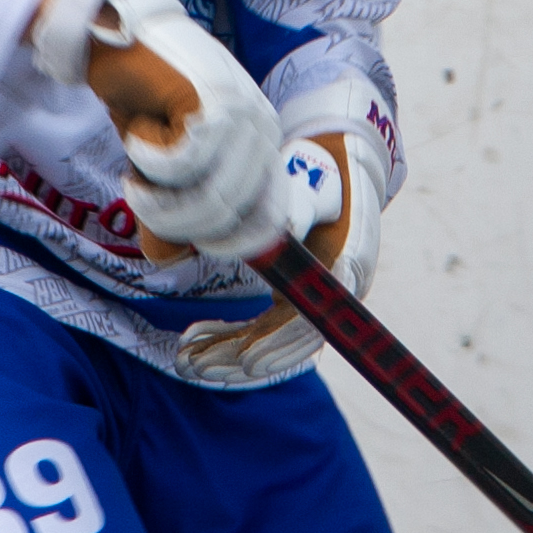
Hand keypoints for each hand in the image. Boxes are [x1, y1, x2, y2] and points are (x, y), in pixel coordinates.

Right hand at [29, 0, 287, 258]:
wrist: (113, 35)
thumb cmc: (141, 99)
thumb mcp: (156, 168)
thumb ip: (168, 212)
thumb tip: (169, 259)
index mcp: (260, 144)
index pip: (264, 219)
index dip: (221, 240)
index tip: (176, 240)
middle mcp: (261, 130)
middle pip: (226, 216)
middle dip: (173, 220)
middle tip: (137, 190)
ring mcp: (242, 115)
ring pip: (205, 199)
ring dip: (155, 195)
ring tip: (134, 164)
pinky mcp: (212, 103)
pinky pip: (180, 167)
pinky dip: (147, 159)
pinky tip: (139, 128)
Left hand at [179, 76, 390, 384]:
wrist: (335, 169)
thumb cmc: (322, 172)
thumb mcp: (315, 183)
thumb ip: (302, 206)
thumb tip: (288, 228)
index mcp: (345, 268)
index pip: (314, 322)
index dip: (280, 344)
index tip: (247, 361)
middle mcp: (332, 293)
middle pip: (288, 343)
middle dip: (242, 356)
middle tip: (196, 362)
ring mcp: (311, 299)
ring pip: (271, 341)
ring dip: (229, 352)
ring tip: (187, 357)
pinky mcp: (291, 299)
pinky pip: (262, 328)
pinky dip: (229, 335)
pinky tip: (196, 336)